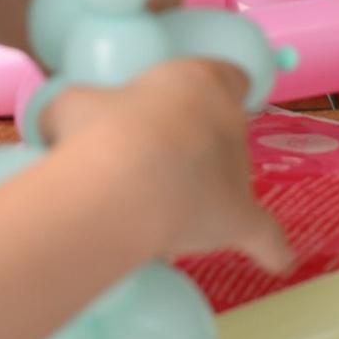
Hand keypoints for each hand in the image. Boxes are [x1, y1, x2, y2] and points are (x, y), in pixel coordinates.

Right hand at [40, 56, 292, 273]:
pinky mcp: (239, 216)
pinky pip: (265, 234)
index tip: (176, 109)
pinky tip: (277, 262)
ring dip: (202, 191)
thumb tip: (62, 128)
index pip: (223, 76)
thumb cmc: (97, 129)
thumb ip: (79, 112)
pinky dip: (271, 249)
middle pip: (222, 129)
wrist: (123, 177)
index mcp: (198, 80)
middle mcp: (229, 119)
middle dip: (191, 145)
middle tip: (147, 163)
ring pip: (228, 178)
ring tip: (158, 212)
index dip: (202, 94)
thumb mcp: (72, 106)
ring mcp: (238, 170)